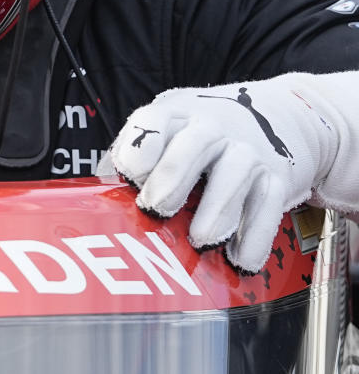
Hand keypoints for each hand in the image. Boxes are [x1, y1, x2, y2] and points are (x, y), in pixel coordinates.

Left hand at [103, 73, 358, 271]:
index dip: (140, 149)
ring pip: (235, 174)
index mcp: (173, 114)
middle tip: (157, 208)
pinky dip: (255, 235)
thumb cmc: (195, 135)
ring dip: (218, 210)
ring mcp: (247, 150)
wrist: (276, 116)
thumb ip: (129, 162)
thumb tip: (96, 206)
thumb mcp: (163, 131)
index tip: (132, 174)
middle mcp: (211, 127)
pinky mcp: (276, 177)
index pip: (152, 122)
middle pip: (194, 145)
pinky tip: (240, 259)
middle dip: (173, 178)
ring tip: (201, 240)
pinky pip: (269, 206)